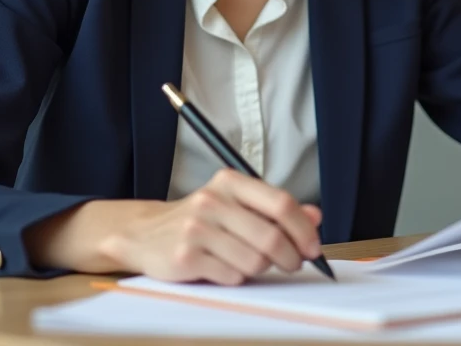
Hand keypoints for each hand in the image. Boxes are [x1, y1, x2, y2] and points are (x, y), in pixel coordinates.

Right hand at [103, 169, 322, 285]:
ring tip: (248, 262)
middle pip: (271, 236)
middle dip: (290, 257)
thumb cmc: (201, 220)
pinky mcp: (185, 256)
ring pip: (254, 261)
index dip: (303, 229)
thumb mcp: (237, 204)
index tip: (313, 247)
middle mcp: (212, 201)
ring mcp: (196, 229)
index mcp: (230, 182)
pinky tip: (224, 268)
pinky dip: (236, 277)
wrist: (145, 234)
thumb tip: (315, 215)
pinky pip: (232, 276)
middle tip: (292, 264)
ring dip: (260, 268)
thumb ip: (275, 209)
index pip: (280, 203)